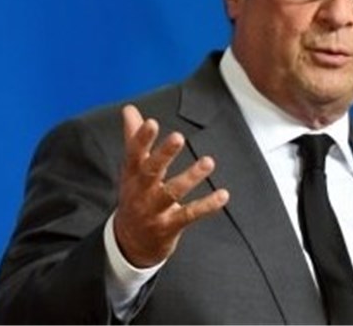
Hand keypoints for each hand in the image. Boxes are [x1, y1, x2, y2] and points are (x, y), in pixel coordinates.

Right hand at [113, 104, 228, 267]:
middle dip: (164, 154)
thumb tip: (129, 109)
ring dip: (190, 177)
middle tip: (178, 137)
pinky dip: (207, 206)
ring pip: (172, 193)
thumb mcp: (131, 169)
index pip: (134, 154)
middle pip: (151, 171)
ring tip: (208, 162)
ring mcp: (154, 211)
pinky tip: (223, 195)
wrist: (129, 243)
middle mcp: (141, 192)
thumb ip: (133, 137)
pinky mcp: (169, 226)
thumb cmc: (135, 195)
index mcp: (132, 175)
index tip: (152, 122)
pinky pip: (189, 215)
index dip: (141, 138)